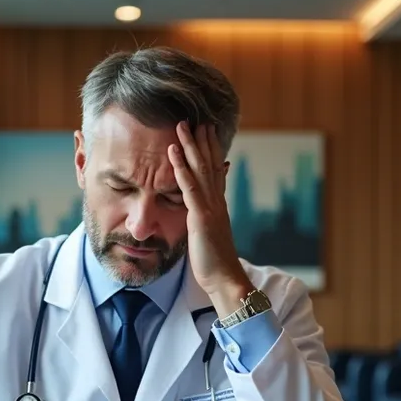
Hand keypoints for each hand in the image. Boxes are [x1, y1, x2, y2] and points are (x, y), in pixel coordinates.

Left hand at [167, 121, 253, 313]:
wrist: (226, 280)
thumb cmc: (215, 264)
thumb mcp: (210, 236)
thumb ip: (208, 220)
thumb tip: (204, 211)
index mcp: (218, 206)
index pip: (215, 172)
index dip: (211, 151)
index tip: (207, 133)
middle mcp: (217, 202)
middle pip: (210, 164)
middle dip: (203, 141)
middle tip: (198, 119)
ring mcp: (210, 208)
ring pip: (201, 170)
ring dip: (191, 146)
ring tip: (183, 125)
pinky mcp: (201, 217)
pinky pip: (189, 187)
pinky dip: (181, 167)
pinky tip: (173, 151)